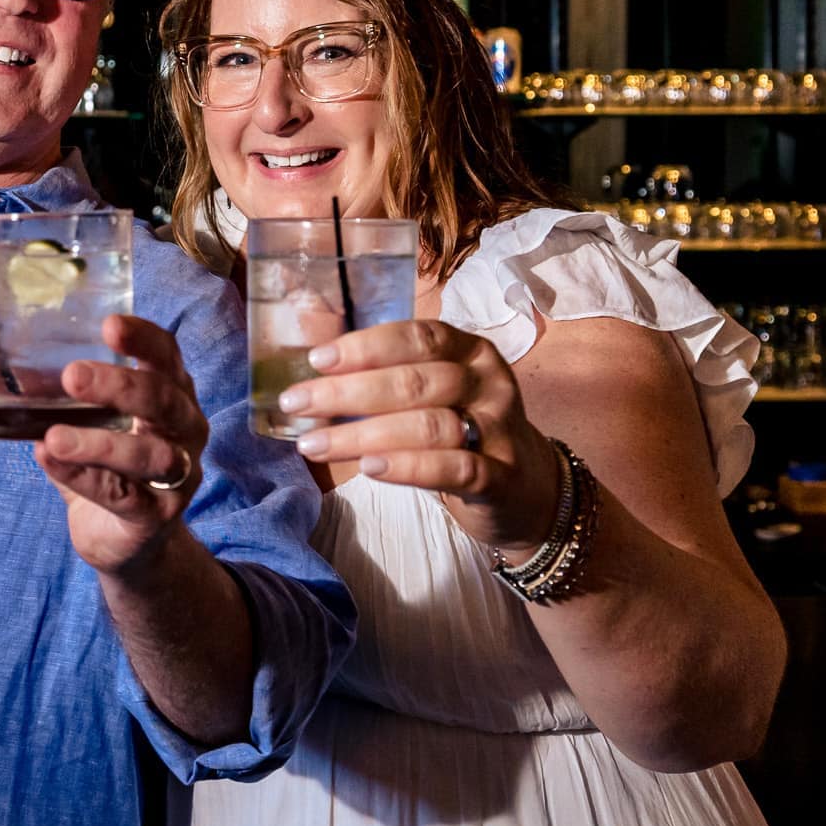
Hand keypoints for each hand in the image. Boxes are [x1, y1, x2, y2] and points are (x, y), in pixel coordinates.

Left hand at [0, 314, 209, 577]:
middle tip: (72, 376)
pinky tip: (50, 462)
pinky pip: (123, 495)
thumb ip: (22, 386)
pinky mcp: (155, 515)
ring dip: (100, 443)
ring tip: (54, 436)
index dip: (143, 337)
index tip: (109, 324)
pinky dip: (83, 478)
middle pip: (163, 399)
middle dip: (119, 385)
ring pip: (149, 454)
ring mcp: (175, 475)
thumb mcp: (66, 417)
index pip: (166, 354)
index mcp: (167, 391)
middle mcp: (182, 428)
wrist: (123, 540)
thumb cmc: (99, 461)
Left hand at [278, 318, 560, 557]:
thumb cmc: (463, 430)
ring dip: (364, 435)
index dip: (365, 347)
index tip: (317, 360)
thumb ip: (390, 373)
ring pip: (429, 425)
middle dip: (348, 393)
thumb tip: (316, 365)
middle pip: (416, 382)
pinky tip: (369, 468)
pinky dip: (409, 467)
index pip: (418, 337)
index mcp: (470, 351)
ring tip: (315, 444)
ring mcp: (500, 430)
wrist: (528, 489)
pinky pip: (455, 468)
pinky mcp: (502, 477)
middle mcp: (488, 383)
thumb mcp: (437, 391)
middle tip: (298, 404)